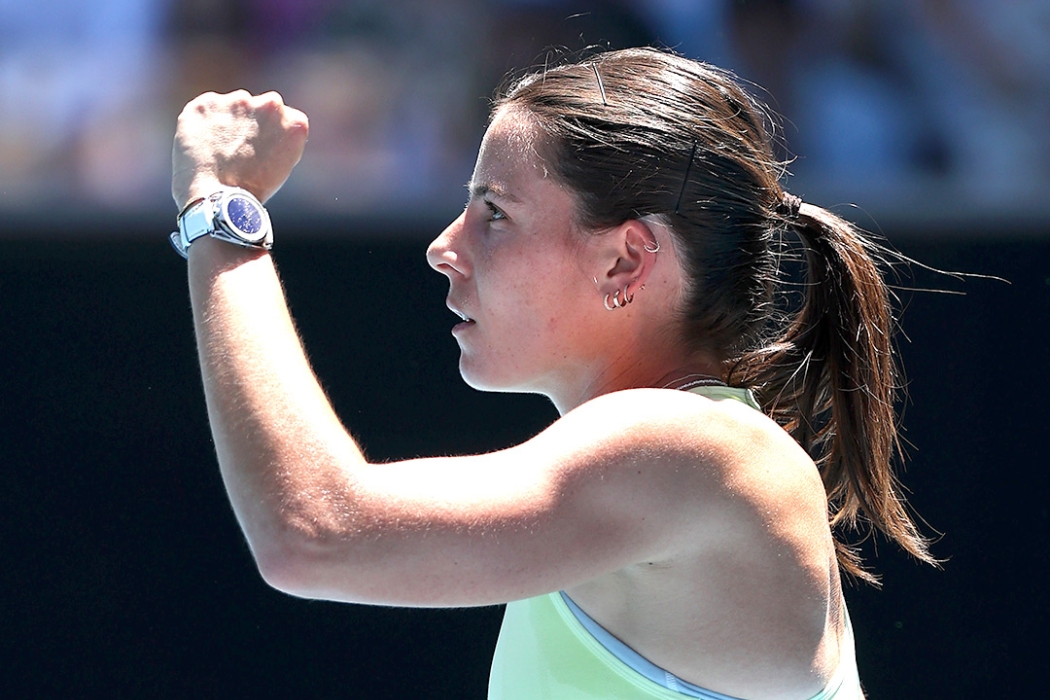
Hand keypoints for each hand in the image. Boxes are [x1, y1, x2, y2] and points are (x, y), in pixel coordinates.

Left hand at [172, 90, 308, 209]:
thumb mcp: (283, 164)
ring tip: (219, 153)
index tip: (262, 150)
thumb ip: (279, 138)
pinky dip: (202, 125)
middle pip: (258, 108)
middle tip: (239, 152)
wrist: (218, 201)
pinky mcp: (206, 104)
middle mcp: (270, 104)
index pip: (284, 118)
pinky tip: (203, 148)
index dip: (271, 135)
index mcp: (295, 122)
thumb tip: (264, 128)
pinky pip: (204, 110)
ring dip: (226, 123)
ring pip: (231, 107)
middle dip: (249, 123)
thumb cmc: (252, 191)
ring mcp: (237, 101)